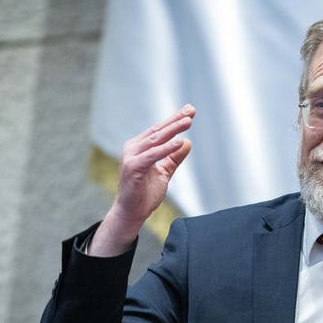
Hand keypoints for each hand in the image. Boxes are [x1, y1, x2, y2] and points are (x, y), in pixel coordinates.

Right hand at [89, 105, 195, 255]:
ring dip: (173, 130)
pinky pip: (152, 155)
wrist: (132, 212)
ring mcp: (132, 157)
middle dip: (176, 120)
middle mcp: (134, 148)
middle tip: (191, 110)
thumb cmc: (145, 192)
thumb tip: (187, 142)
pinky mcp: (133, 167)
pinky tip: (179, 142)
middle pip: (158, 131)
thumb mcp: (164, 172)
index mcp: (140, 147)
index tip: (190, 110)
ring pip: (156, 140)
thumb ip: (174, 158)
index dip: (174, 119)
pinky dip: (165, 148)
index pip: (160, 130)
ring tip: (188, 121)